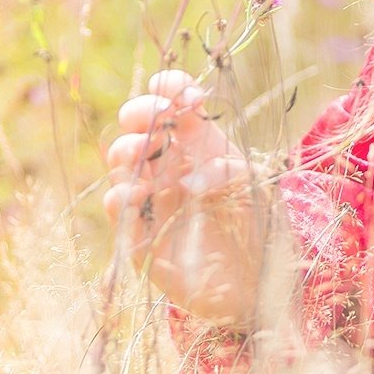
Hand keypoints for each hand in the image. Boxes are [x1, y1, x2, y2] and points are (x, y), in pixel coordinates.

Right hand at [102, 69, 267, 324]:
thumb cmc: (257, 229)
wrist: (255, 286)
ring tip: (141, 155)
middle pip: (137, 126)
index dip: (169, 87)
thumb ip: (227, 169)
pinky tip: (138, 195)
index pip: (175, 102)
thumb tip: (188, 177)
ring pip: (120, 162)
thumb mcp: (252, 189)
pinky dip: (120, 195)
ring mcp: (150, 197)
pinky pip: (116, 208)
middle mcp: (169, 165)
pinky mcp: (138, 234)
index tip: (170, 88)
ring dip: (126, 151)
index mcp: (198, 144)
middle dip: (138, 113)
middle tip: (152, 118)